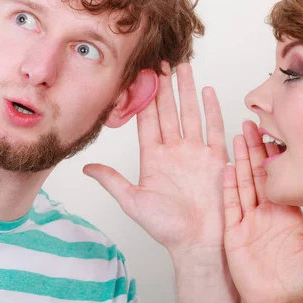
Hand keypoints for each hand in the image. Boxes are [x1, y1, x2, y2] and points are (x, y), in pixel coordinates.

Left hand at [83, 62, 228, 255]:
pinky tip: (206, 90)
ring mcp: (196, 151)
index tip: (140, 76)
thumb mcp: (133, 201)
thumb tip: (86, 167)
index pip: (147, 120)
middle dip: (165, 86)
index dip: (144, 97)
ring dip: (187, 90)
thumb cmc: (168, 227)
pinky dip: (211, 109)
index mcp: (154, 157)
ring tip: (183, 67)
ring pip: (190, 112)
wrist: (198, 241)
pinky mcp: (215, 157)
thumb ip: (112, 180)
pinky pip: (214, 128)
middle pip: (168, 110)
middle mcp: (174, 150)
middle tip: (161, 62)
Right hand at [223, 120, 302, 302]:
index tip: (276, 134)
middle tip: (252, 124)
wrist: (276, 301)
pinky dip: (229, 187)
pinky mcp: (235, 231)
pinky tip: (228, 168)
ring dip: (240, 160)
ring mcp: (248, 220)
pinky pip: (231, 205)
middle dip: (255, 149)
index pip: (279, 178)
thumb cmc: (297, 281)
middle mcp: (265, 212)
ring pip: (243, 183)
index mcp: (285, 212)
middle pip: (258, 174)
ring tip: (238, 137)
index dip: (276, 157)